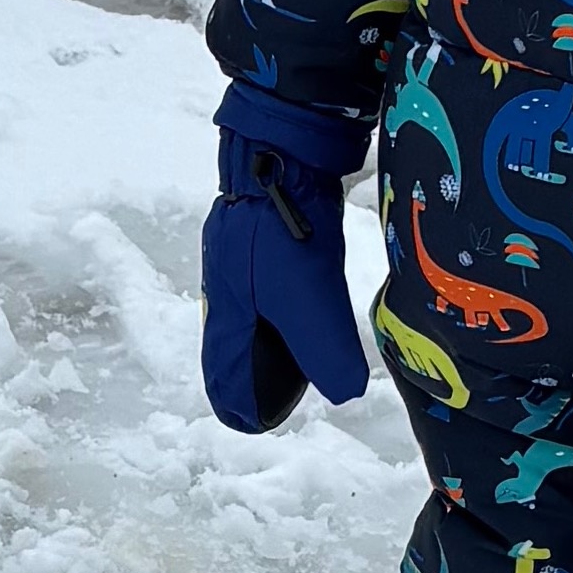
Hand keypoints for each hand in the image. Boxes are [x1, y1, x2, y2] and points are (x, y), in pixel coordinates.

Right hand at [202, 92, 367, 433]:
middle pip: (239, 348)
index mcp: (228, 313)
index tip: (262, 422)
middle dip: (260, 375)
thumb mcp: (309, 295)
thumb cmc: (283, 227)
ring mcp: (244, 263)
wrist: (281, 150)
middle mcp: (229, 292)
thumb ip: (324, 348)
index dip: (243, 403)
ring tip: (309, 357)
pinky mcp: (264, 239)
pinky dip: (290, 308)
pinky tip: (312, 302)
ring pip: (258, 318)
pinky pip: (274, 289)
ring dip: (278, 342)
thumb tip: (346, 395)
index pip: (225, 375)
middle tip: (289, 395)